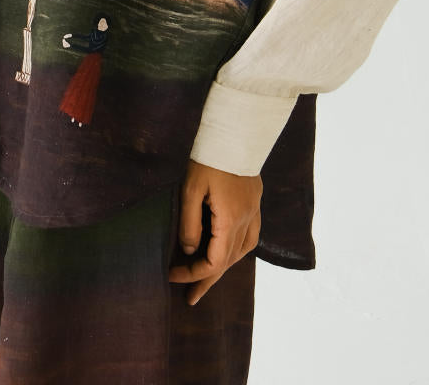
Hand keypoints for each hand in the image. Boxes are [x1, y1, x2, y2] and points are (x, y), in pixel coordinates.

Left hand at [167, 158, 261, 305]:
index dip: (192, 274)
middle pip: (227, 262)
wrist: (236, 131)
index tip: (172, 275)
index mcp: (230, 221)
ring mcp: (254, 211)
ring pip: (241, 252)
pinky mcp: (256, 202)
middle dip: (206, 280)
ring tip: (207, 279)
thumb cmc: (209, 158)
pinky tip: (229, 252)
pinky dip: (237, 251)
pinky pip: (250, 237)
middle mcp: (247, 221)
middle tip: (190, 298)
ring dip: (223, 267)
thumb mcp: (191, 190)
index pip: (213, 262)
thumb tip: (190, 252)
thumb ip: (189, 224)